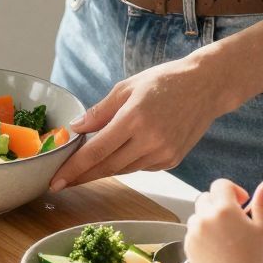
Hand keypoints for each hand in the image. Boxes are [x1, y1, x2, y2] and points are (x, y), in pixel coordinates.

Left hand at [50, 55, 216, 190]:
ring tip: (86, 166)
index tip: (55, 181)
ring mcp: (163, 153)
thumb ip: (100, 111)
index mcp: (134, 118)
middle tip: (61, 182)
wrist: (207, 86)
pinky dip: (127, 162)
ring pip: (123, 169)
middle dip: (82, 176)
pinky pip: (141, 167)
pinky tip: (123, 151)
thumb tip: (75, 129)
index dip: (73, 169)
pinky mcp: (172, 160)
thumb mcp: (127, 87)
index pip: (96, 152)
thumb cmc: (165, 81)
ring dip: (103, 169)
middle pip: (107, 167)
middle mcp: (149, 140)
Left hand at [187, 177, 262, 262]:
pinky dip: (204, 235)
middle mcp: (204, 217)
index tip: (243, 203)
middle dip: (220, 204)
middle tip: (236, 220)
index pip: (222, 185)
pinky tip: (219, 249)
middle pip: (207, 198)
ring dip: (210, 219)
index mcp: (224, 208)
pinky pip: (194, 232)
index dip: (234, 191)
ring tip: (228, 237)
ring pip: (199, 215)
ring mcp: (194, 232)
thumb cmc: (254, 262)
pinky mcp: (188, 247)